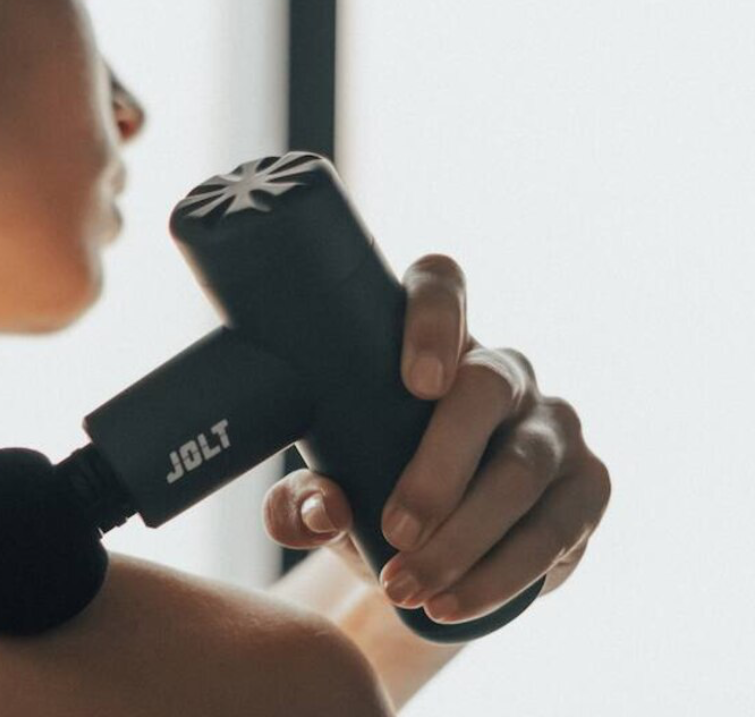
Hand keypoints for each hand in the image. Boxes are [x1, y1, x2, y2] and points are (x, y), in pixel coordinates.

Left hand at [263, 253, 611, 623]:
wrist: (437, 552)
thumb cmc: (371, 491)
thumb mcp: (328, 494)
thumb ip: (302, 501)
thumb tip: (321, 506)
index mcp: (433, 342)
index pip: (441, 284)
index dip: (434, 318)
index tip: (414, 380)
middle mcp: (501, 370)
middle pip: (486, 389)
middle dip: (441, 464)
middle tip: (395, 530)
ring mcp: (553, 424)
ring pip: (522, 469)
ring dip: (464, 538)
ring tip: (406, 586)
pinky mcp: (589, 485)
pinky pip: (554, 529)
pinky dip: (499, 574)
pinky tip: (452, 605)